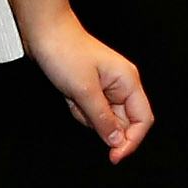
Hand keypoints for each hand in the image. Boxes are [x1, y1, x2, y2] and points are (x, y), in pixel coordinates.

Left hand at [24, 12, 152, 162]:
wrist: (44, 32)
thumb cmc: (65, 51)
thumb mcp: (84, 90)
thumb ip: (103, 119)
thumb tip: (117, 142)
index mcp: (128, 81)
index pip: (143, 120)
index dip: (132, 141)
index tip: (114, 155)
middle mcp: (121, 84)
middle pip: (123, 122)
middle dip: (100, 124)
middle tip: (82, 110)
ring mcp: (106, 87)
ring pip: (104, 119)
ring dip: (87, 116)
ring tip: (74, 96)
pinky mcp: (92, 89)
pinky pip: (90, 112)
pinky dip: (79, 109)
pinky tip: (70, 94)